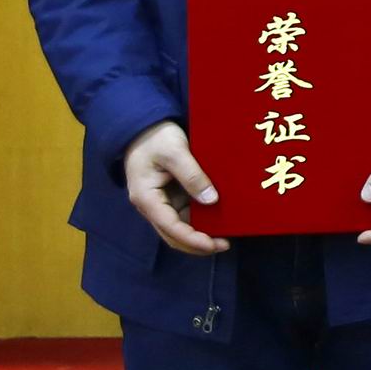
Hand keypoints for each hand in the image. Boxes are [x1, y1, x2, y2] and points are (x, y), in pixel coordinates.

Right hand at [121, 121, 223, 256]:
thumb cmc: (156, 136)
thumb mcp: (175, 152)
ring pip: (180, 227)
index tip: (214, 245)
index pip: (170, 227)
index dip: (192, 240)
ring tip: (226, 234)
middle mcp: (152, 205)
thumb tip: (211, 200)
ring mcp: (160, 202)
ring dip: (200, 234)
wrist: (144, 125)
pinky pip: (184, 214)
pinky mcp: (169, 196)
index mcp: (147, 198)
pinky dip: (200, 220)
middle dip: (197, 244)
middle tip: (225, 244)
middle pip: (173, 235)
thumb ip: (192, 176)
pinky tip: (217, 218)